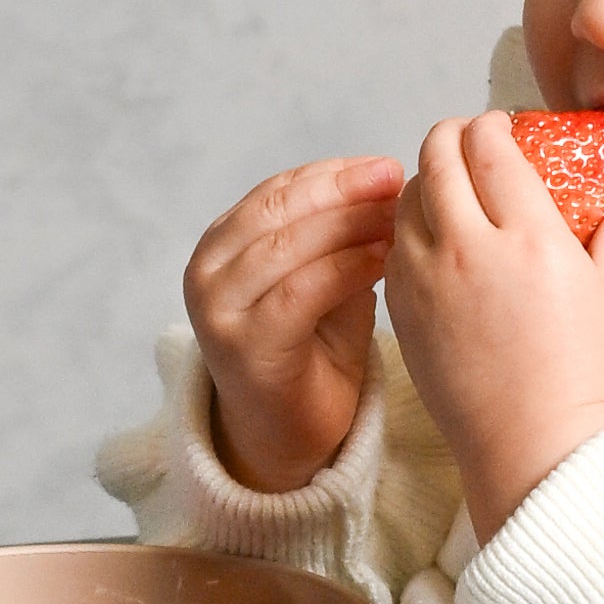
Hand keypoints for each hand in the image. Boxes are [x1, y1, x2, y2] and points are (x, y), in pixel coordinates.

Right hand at [187, 156, 401, 495]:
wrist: (289, 436)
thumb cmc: (314, 354)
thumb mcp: (327, 281)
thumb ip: (340, 236)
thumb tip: (385, 180)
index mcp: (222, 245)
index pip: (279, 191)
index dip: (334, 173)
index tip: (386, 167)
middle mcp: (207, 271)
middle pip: (279, 209)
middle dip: (342, 189)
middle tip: (394, 177)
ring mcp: (218, 309)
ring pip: (287, 245)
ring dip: (348, 225)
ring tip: (396, 216)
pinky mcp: (241, 346)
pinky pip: (299, 292)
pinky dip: (344, 268)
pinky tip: (382, 258)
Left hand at [382, 112, 603, 537]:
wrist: (536, 449)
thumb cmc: (582, 376)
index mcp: (529, 236)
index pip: (490, 145)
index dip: (491, 125)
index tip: (500, 130)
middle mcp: (469, 248)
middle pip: (437, 155)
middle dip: (452, 137)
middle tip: (469, 145)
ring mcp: (427, 280)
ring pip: (405, 197)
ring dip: (425, 183)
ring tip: (450, 195)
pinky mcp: (403, 311)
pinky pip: (394, 247)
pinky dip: (410, 232)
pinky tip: (436, 245)